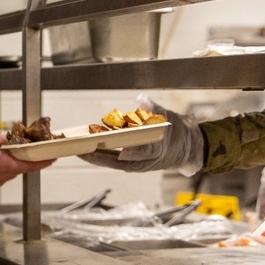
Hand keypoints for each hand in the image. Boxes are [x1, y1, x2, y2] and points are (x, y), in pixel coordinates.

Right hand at [0, 134, 53, 198]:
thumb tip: (6, 140)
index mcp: (8, 165)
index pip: (33, 164)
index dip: (45, 160)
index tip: (54, 158)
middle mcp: (5, 176)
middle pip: (20, 165)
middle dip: (21, 155)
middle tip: (21, 146)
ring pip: (8, 169)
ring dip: (7, 160)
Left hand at [79, 105, 203, 174]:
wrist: (186, 149)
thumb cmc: (177, 133)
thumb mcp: (169, 117)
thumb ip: (154, 109)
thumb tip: (142, 100)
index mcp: (158, 149)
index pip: (143, 152)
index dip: (132, 152)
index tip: (120, 150)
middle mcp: (145, 161)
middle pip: (119, 161)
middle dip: (100, 156)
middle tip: (82, 150)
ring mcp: (137, 164)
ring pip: (112, 162)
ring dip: (95, 157)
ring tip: (78, 149)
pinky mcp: (131, 164)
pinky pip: (112, 161)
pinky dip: (100, 155)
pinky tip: (87, 149)